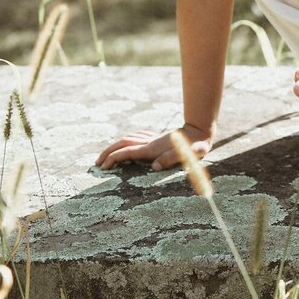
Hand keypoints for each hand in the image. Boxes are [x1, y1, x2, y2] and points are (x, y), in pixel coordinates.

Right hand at [95, 123, 212, 171]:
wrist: (201, 131)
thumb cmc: (195, 146)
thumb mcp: (187, 155)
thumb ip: (171, 159)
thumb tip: (154, 167)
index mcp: (153, 149)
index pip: (127, 152)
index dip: (114, 158)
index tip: (103, 167)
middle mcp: (150, 142)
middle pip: (122, 143)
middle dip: (108, 152)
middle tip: (97, 163)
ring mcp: (153, 138)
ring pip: (128, 138)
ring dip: (114, 146)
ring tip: (105, 155)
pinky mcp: (157, 137)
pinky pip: (137, 136)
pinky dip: (127, 140)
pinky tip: (126, 143)